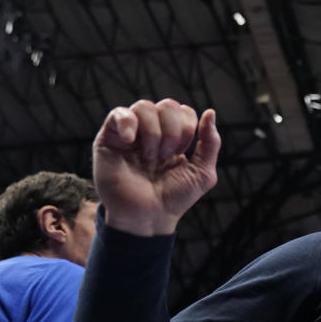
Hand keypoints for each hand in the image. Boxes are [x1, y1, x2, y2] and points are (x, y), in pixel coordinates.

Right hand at [93, 98, 220, 235]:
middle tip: (166, 156)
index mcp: (174, 137)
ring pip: (144, 106)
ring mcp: (131, 133)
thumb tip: (210, 112)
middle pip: (168, 105)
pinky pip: (118, 114)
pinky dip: (128, 123)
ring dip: (153, 133)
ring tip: (150, 157)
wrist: (148, 216)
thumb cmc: (174, 198)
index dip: (187, 129)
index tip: (181, 154)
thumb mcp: (202, 173)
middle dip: (173, 131)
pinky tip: (131, 142)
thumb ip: (210, 143)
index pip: (184, 111)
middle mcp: (152, 131)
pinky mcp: (109, 138)